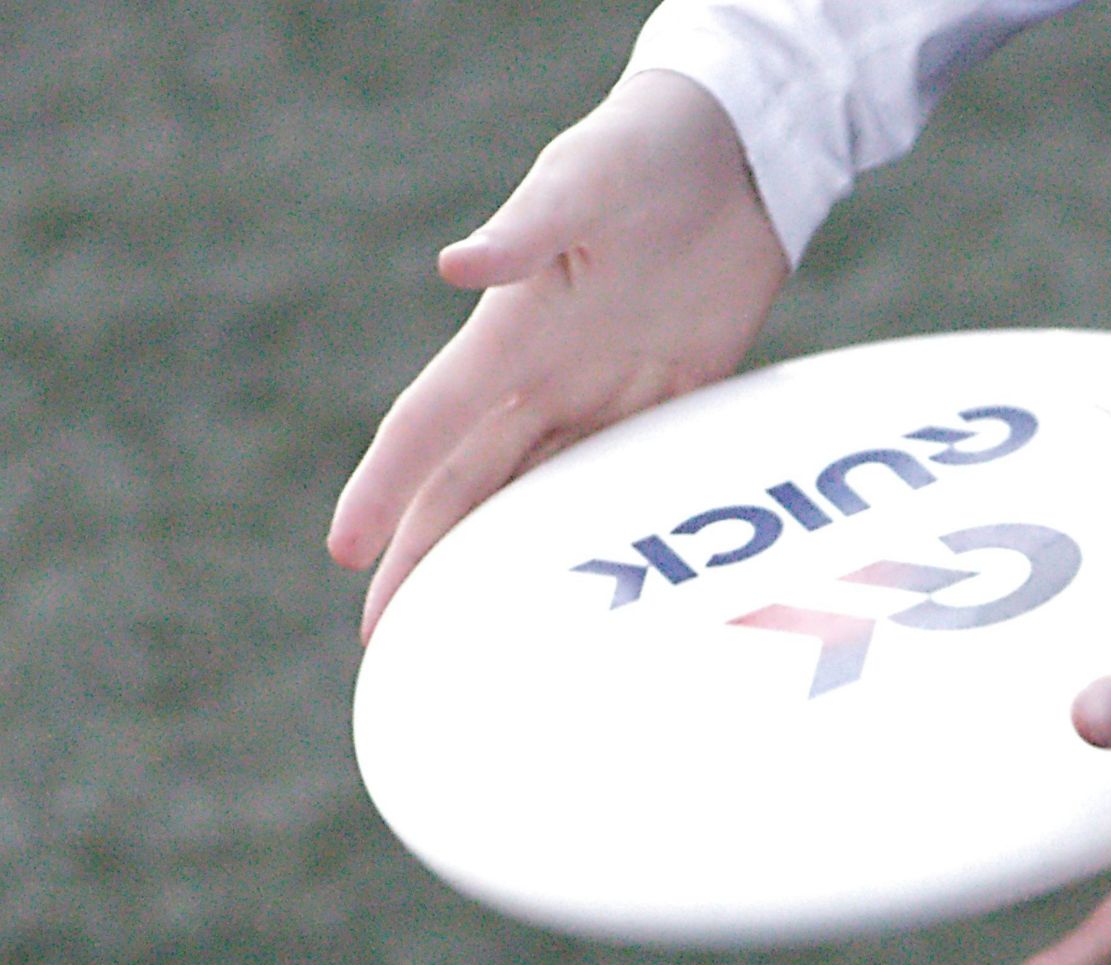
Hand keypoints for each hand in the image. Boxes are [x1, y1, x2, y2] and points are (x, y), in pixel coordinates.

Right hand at [328, 70, 787, 640]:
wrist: (734, 154)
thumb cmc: (643, 149)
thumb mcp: (583, 181)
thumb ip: (527, 230)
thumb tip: (457, 266)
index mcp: (512, 332)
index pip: (430, 426)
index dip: (385, 489)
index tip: (343, 550)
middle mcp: (549, 374)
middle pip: (473, 484)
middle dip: (428, 557)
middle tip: (391, 636)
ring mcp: (608, 390)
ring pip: (541, 494)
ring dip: (505, 559)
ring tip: (475, 628)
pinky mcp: (673, 398)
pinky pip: (626, 477)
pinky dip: (598, 528)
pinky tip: (587, 578)